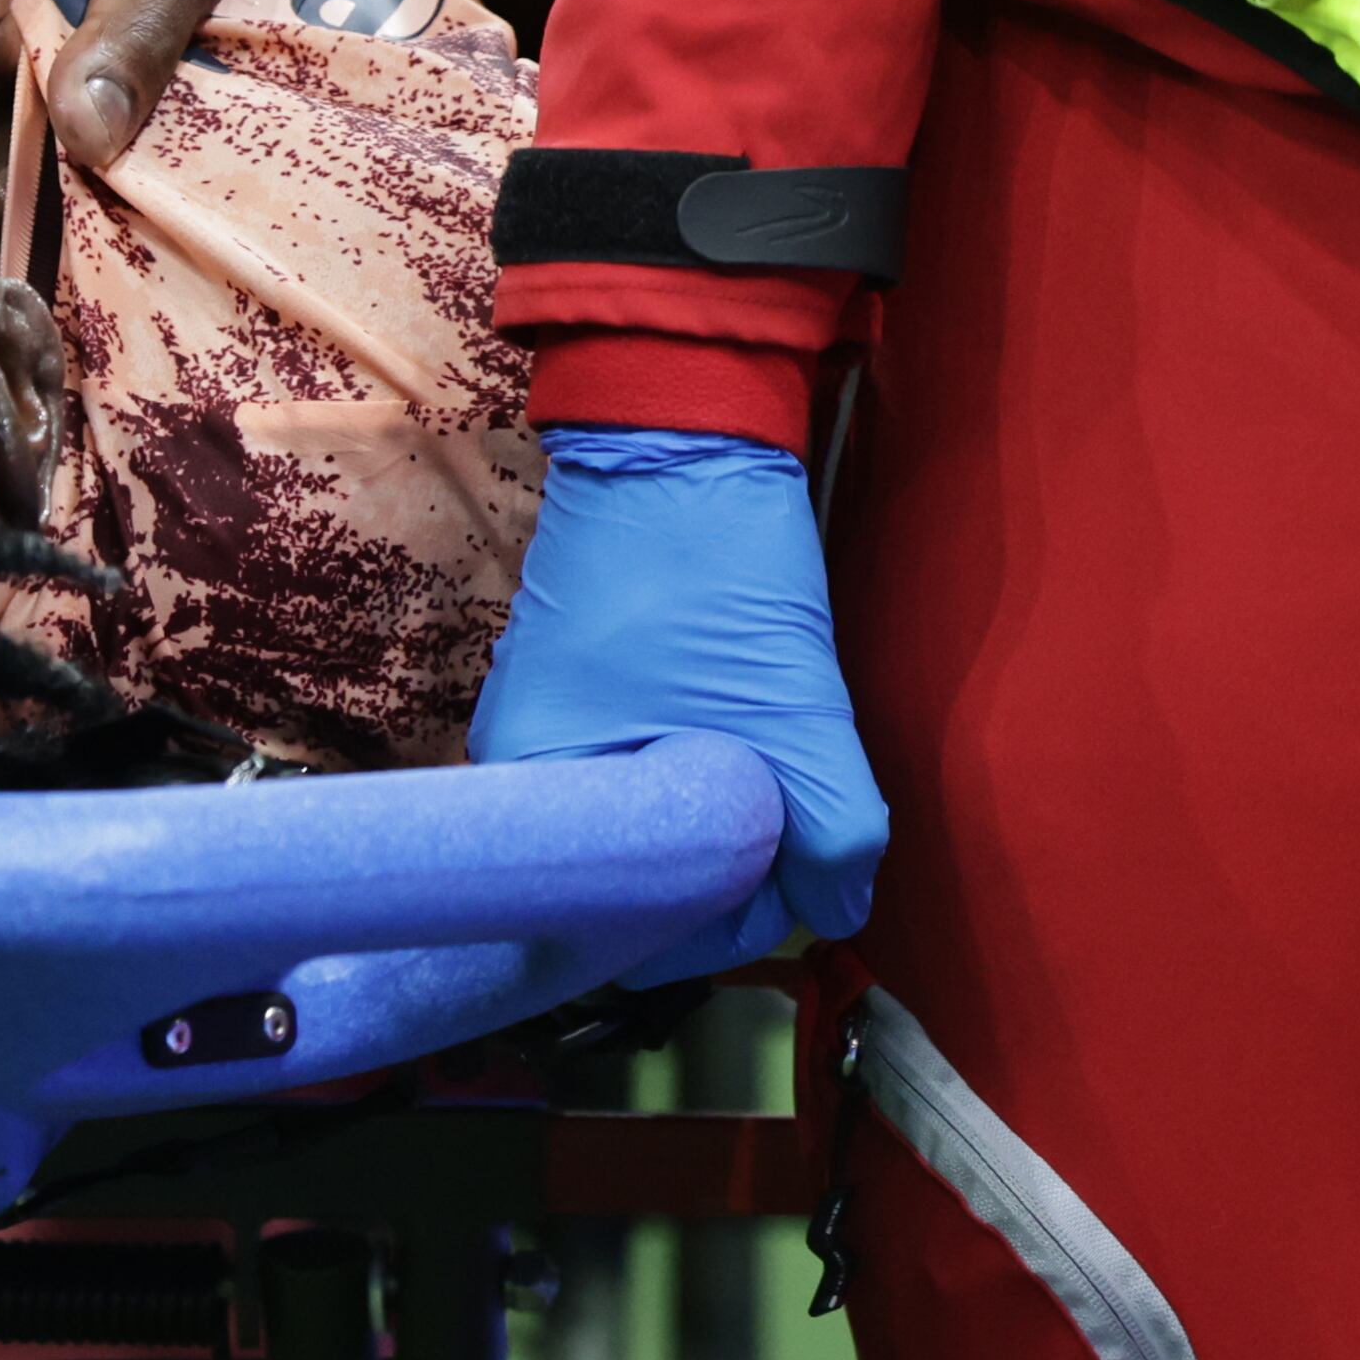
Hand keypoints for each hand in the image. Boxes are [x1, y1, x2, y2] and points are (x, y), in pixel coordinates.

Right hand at [469, 425, 887, 985]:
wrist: (683, 430)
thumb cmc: (712, 575)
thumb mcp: (796, 718)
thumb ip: (832, 838)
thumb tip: (839, 907)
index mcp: (539, 794)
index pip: (634, 928)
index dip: (730, 916)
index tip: (793, 871)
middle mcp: (520, 772)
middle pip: (641, 876)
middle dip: (730, 859)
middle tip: (793, 809)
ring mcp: (549, 722)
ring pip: (651, 817)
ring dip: (725, 804)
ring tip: (775, 751)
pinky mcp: (583, 684)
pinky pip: (645, 763)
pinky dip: (705, 758)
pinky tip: (748, 718)